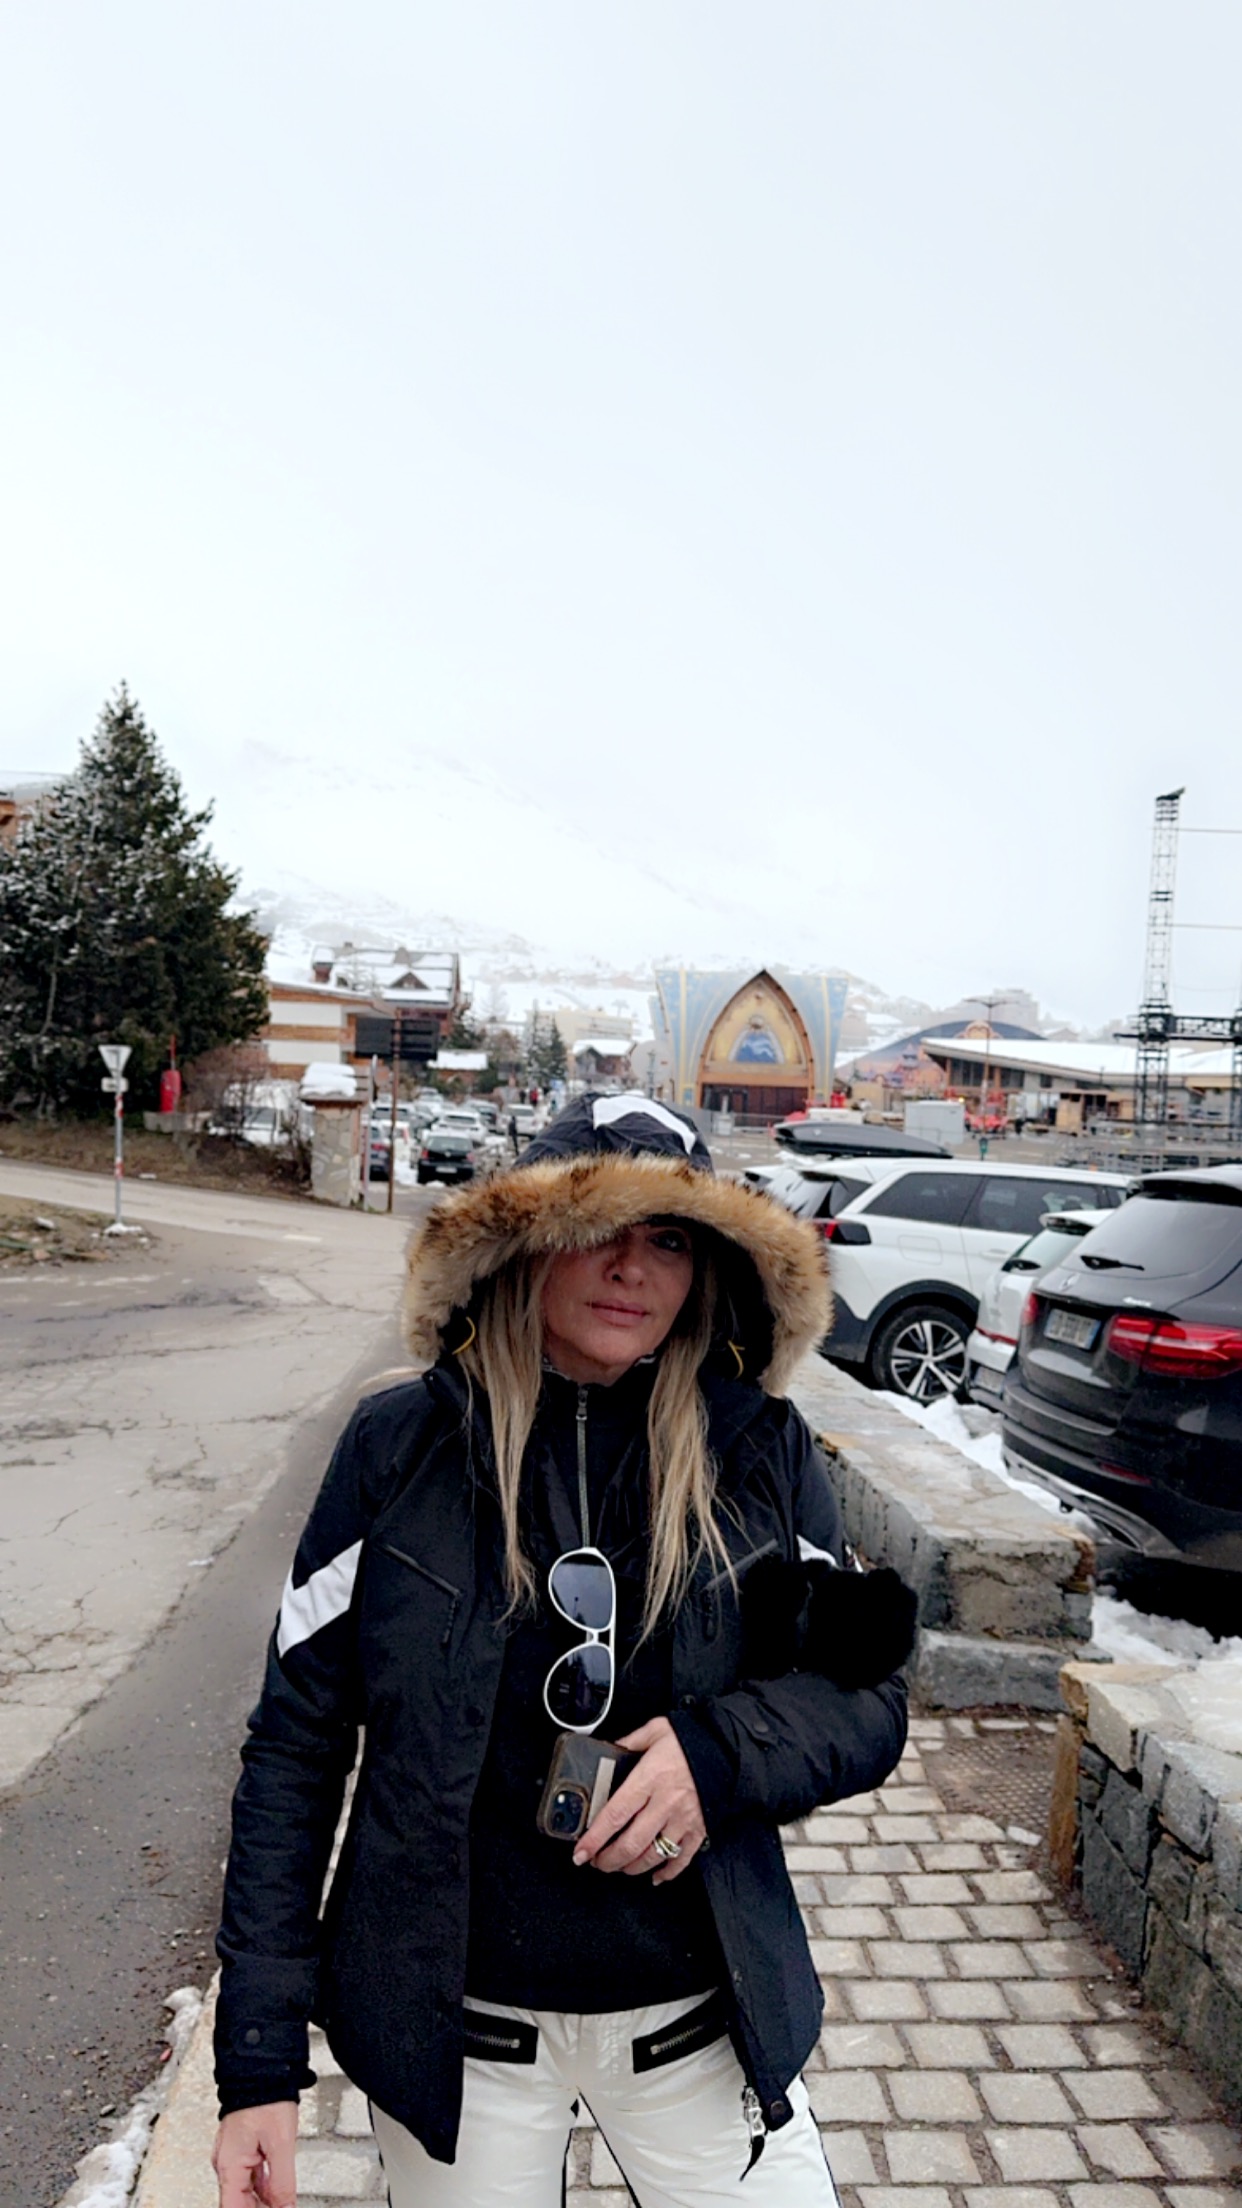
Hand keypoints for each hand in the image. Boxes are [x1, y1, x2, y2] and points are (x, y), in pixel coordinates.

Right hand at [213, 2102, 297, 2206]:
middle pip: (239, 2202)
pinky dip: (263, 2187)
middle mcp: (227, 2162)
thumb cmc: (266, 2096)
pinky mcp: (242, 2146)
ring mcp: (233, 2154)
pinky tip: (276, 2194)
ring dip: (263, 2203)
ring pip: (246, 2190)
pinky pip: (250, 2175)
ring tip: (281, 2205)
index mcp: (230, 2165)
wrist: (260, 2067)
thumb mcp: (281, 2144)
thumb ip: (282, 2182)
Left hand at [572, 1716, 705, 1884]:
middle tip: (596, 1862)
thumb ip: (629, 1741)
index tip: (581, 1851)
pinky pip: (682, 1859)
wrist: (727, 1748)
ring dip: (631, 1867)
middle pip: (631, 1844)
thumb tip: (608, 1748)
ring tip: (619, 1866)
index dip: (595, 1838)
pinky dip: (668, 1872)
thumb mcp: (655, 1731)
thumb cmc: (691, 1740)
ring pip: (653, 1856)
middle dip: (608, 1860)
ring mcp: (683, 1819)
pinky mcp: (700, 1829)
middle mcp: (665, 1803)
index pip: (615, 1815)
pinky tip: (655, 1875)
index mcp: (650, 1778)